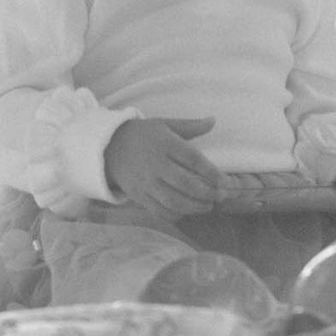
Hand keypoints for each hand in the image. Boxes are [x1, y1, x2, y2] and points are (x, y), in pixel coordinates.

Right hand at [103, 116, 223, 215]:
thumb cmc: (143, 135)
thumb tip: (213, 120)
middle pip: (186, 184)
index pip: (193, 160)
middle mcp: (156, 164)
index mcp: (165, 144)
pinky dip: (176, 214)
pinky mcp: (138, 195)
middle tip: (221, 197)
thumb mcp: (165, 124)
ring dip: (195, 206)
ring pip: (174, 201)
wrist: (109, 146)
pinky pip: (159, 210)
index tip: (226, 182)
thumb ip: (191, 126)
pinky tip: (187, 211)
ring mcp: (146, 182)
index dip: (212, 173)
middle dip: (207, 193)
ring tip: (208, 205)